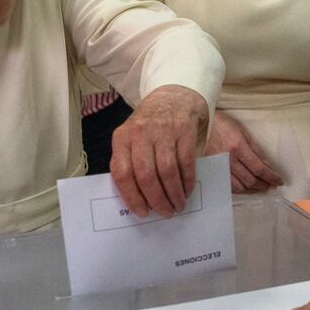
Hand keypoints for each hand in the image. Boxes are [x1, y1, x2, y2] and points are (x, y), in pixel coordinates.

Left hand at [110, 85, 208, 217]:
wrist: (174, 96)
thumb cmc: (150, 125)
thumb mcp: (132, 138)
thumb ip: (130, 162)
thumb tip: (137, 199)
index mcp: (122, 138)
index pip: (122, 172)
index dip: (131, 196)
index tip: (142, 212)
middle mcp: (140, 133)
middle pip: (145, 174)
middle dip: (156, 199)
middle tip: (165, 212)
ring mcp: (163, 130)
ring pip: (166, 170)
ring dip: (173, 193)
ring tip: (178, 205)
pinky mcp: (183, 129)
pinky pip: (185, 162)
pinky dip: (187, 181)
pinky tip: (187, 190)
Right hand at [205, 111, 282, 193]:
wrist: (199, 124)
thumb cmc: (222, 124)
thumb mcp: (242, 131)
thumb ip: (255, 149)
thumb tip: (267, 165)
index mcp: (237, 146)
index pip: (259, 168)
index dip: (271, 177)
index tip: (279, 181)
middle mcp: (228, 159)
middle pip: (250, 180)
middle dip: (264, 184)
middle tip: (271, 185)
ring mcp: (218, 167)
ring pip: (239, 187)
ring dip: (253, 190)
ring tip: (261, 188)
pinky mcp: (212, 171)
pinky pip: (227, 186)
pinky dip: (239, 190)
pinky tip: (246, 188)